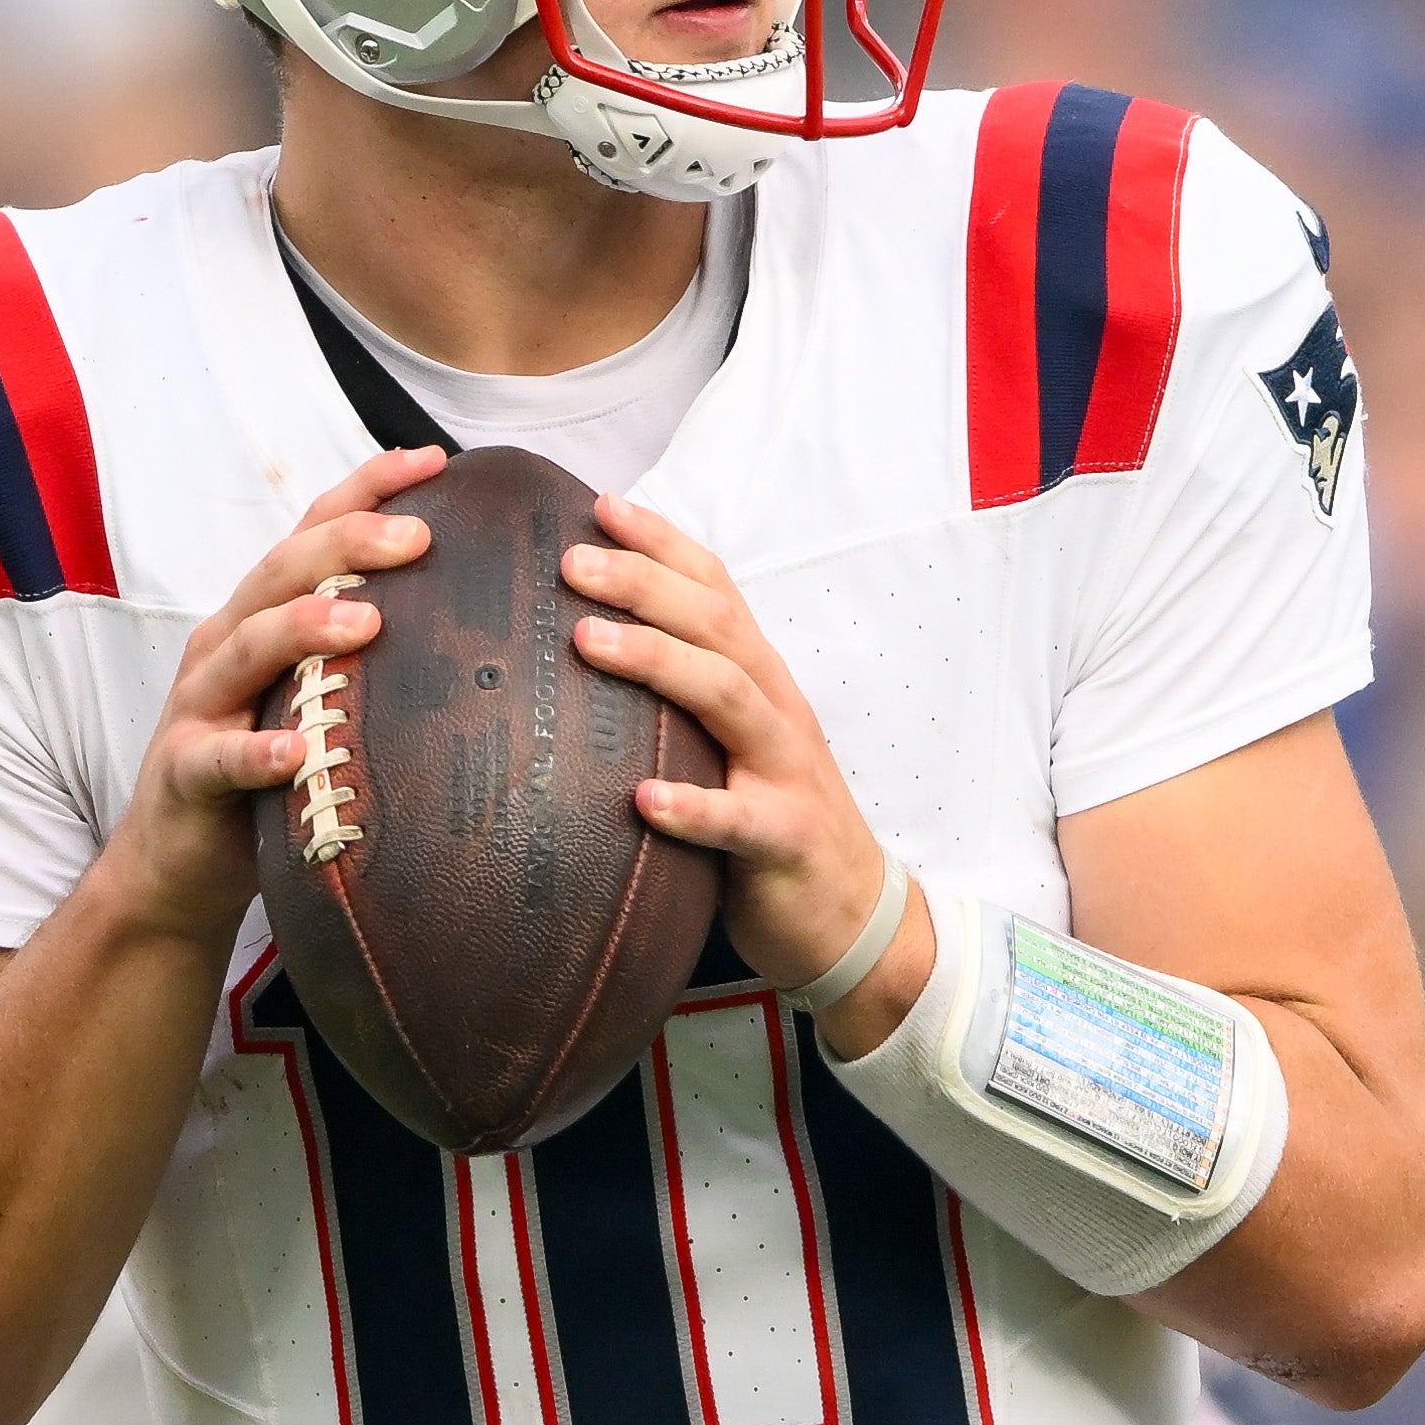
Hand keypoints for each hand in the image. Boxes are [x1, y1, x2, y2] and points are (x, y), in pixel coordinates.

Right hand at [99, 447, 450, 948]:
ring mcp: (200, 705)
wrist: (177, 866)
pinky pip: (219, 758)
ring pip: (247, 646)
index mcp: (264, 616)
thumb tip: (486, 627)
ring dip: (305, 626)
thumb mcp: (322, 701)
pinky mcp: (184, 773)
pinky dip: (255, 751)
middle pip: (283, 573)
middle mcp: (227, 643)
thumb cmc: (270, 776)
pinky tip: (294, 750)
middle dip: (348, 543)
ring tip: (367, 620)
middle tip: (418, 536)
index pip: (314, 533)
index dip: (367, 489)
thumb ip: (374, 659)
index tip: (435, 460)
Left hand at [564, 495, 927, 1040]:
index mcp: (762, 681)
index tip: (599, 506)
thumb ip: (685, 699)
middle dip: (645, 586)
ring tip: (587, 642)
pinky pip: (739, 819)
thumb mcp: (733, 745)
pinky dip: (693, 807)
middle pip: (717, 627)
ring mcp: (787, 772)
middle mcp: (778, 711)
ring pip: (729, 698)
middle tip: (571, 563)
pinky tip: (643, 801)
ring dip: (658, 664)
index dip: (665, 545)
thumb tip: (588, 651)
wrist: (853, 918)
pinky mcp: (786, 840)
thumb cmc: (771, 820)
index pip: (717, 592)